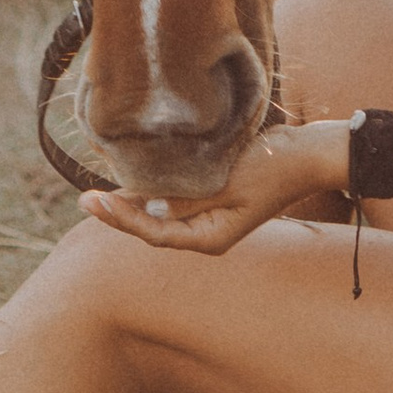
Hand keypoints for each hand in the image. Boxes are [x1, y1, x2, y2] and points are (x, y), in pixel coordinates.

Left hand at [79, 118, 350, 255]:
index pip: (152, 233)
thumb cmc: (272, 166)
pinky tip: (135, 181)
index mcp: (210, 238)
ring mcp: (211, 218)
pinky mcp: (214, 200)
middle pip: (152, 228)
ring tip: (100, 193)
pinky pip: (175, 202)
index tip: (92, 199)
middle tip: (85, 198)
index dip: (120, 218)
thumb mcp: (227, 182)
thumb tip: (150, 207)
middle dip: (119, 214)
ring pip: (161, 215)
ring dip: (133, 203)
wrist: (308, 153)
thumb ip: (187, 197)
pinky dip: (152, 193)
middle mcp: (207, 234)